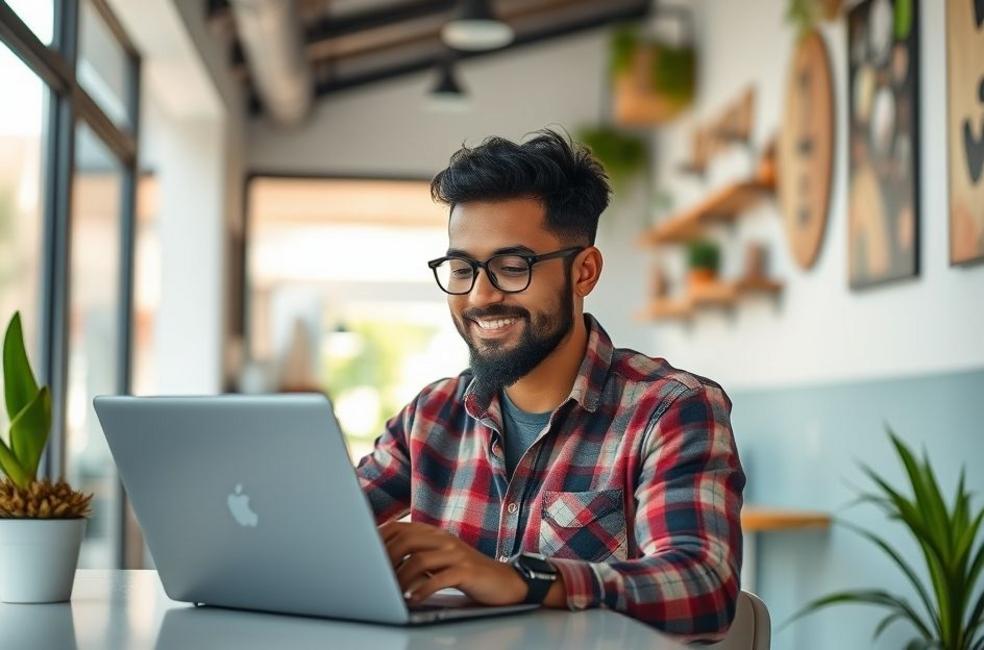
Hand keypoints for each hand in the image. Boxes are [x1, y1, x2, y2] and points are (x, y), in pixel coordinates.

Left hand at [378, 521, 527, 605]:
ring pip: (419, 559)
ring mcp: (456, 553)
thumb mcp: (439, 559)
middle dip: (385, 559)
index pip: (400, 528)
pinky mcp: (467, 571)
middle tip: (374, 578)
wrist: (503, 581)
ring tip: (391, 594)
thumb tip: (383, 564)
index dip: (379, 539)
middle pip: (406, 540)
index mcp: (434, 533)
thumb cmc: (465, 572)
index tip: (363, 554)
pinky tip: (413, 599)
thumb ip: (415, 555)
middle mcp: (443, 539)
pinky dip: (423, 589)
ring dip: (401, 578)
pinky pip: (440, 578)